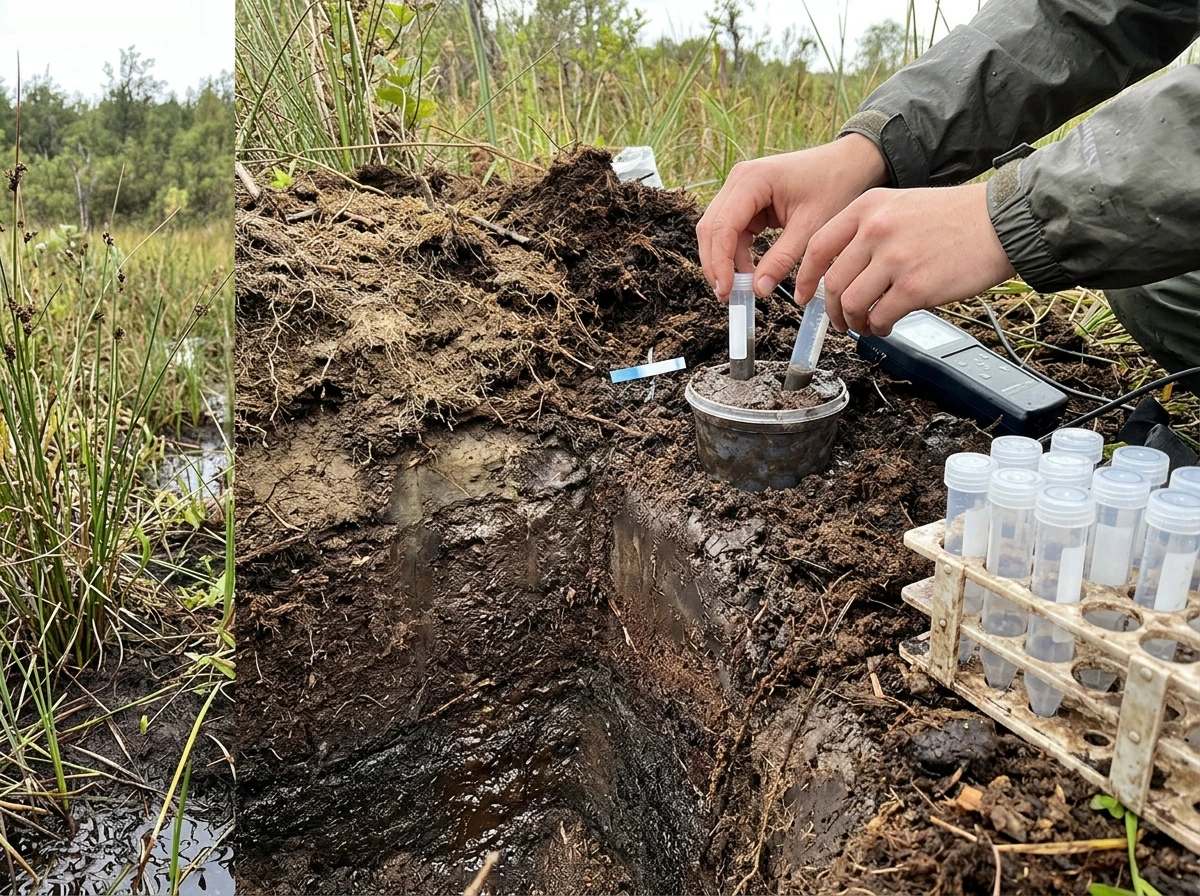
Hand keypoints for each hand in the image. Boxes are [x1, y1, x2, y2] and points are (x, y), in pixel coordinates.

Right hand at [696, 134, 888, 300]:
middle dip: (715, 264)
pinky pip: (731, 231)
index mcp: (752, 180)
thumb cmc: (833, 186)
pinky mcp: (745, 200)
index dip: (720, 262)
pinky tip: (747, 272)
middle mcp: (738, 180)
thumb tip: (759, 289)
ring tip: (738, 288)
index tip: (727, 290)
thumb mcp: (810, 227)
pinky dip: (736, 253)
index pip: (722, 227)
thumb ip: (783, 259)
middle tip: (727, 295)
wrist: (846, 164)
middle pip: (711, 228)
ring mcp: (739, 189)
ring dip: (723, 260)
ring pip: (716, 231)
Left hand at [794, 183, 1016, 336]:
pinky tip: (886, 326)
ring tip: (865, 326)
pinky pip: (881, 317)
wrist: (1001, 222)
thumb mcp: (902, 205)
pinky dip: (879, 328)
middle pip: (833, 282)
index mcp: (868, 207)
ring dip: (854, 322)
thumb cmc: (956, 217)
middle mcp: (875, 230)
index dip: (805, 277)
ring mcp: (894, 259)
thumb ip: (869, 231)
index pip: (818, 246)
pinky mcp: (914, 286)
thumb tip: (845, 270)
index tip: (803, 295)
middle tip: (840, 320)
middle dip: (832, 310)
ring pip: (852, 303)